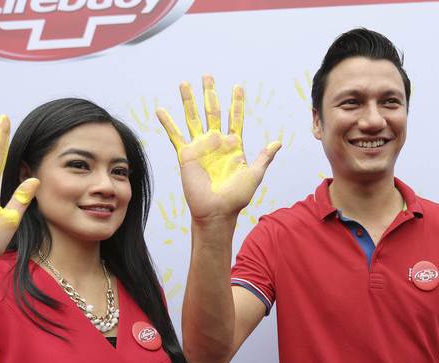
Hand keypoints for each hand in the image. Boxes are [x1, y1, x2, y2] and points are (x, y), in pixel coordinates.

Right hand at [156, 75, 280, 220]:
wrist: (217, 211)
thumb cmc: (236, 197)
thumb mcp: (254, 174)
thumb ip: (264, 157)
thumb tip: (278, 142)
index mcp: (233, 145)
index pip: (235, 118)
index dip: (236, 103)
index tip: (238, 87)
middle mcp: (215, 142)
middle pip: (212, 111)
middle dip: (210, 93)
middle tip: (208, 75)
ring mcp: (200, 147)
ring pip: (193, 118)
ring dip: (188, 100)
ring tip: (184, 83)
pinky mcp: (186, 155)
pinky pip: (175, 135)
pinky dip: (168, 123)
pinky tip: (160, 110)